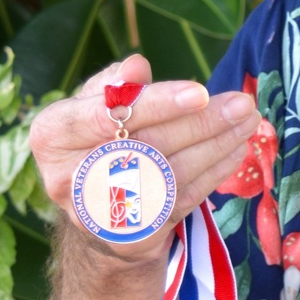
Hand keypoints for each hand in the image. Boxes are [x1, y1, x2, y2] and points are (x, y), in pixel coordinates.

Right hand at [27, 54, 259, 263]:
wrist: (99, 211)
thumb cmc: (99, 142)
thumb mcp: (93, 107)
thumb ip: (113, 85)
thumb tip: (135, 66)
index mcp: (51, 134)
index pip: (106, 115)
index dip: (155, 104)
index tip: (200, 92)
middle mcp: (67, 176)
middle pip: (145, 144)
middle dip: (201, 123)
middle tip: (242, 104)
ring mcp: (100, 210)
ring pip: (169, 172)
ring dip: (216, 145)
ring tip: (247, 122)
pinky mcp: (133, 232)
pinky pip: (181, 198)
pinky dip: (214, 171)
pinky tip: (236, 149)